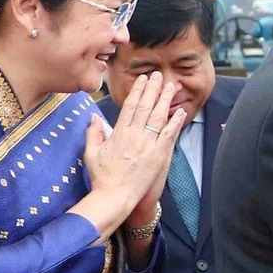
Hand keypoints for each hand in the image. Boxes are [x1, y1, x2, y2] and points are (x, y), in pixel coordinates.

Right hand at [76, 72, 185, 236]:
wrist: (115, 196)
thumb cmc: (102, 177)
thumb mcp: (91, 153)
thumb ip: (93, 133)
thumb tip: (93, 117)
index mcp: (118, 133)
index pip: (130, 106)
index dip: (137, 91)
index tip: (142, 80)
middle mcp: (134, 135)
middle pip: (145, 106)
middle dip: (152, 89)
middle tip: (158, 75)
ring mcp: (147, 145)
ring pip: (158, 117)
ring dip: (165, 100)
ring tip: (171, 86)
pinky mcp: (159, 156)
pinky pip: (169, 135)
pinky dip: (175, 122)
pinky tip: (181, 111)